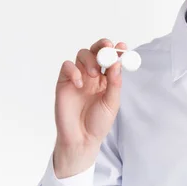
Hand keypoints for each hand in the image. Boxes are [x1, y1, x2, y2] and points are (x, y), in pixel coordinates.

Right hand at [53, 38, 126, 177]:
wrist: (81, 139)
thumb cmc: (98, 123)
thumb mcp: (112, 103)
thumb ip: (114, 83)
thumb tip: (117, 63)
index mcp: (106, 79)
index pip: (111, 59)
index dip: (116, 51)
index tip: (122, 46)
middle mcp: (92, 75)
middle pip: (96, 51)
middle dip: (102, 46)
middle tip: (108, 47)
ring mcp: (78, 77)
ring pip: (82, 55)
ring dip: (90, 59)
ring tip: (93, 74)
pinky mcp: (64, 82)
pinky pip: (67, 67)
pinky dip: (73, 70)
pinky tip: (79, 84)